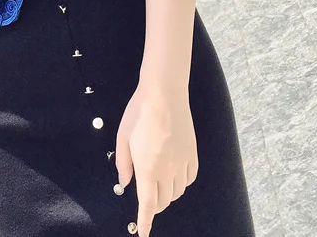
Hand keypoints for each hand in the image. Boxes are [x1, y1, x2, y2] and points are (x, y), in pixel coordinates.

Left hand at [115, 82, 197, 236]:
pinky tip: (174, 174)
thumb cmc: (140, 112)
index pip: (148, 204)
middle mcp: (168, 169)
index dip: (146, 222)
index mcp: (148, 167)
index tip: (144, 234)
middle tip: (146, 198)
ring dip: (168, 193)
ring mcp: (182, 161)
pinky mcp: (193, 153)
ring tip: (158, 182)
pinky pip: (190, 178)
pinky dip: (181, 182)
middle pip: (164, 201)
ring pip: (178, 192)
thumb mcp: (123, 136)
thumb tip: (125, 184)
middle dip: (155, 205)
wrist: (164, 93)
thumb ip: (123, 164)